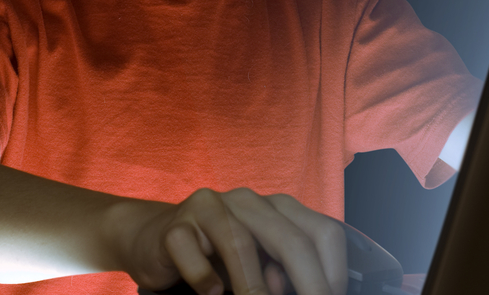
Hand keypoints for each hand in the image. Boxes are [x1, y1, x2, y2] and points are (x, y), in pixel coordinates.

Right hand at [119, 188, 347, 294]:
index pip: (322, 232)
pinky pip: (192, 253)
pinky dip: (203, 278)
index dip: (334, 272)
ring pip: (241, 243)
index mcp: (278, 208)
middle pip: (290, 240)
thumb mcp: (260, 263)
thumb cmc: (217, 256)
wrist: (154, 240)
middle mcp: (249, 202)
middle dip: (309, 284)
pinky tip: (209, 293)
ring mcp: (210, 208)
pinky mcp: (176, 226)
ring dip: (254, 287)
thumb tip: (309, 292)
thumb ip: (283, 271)